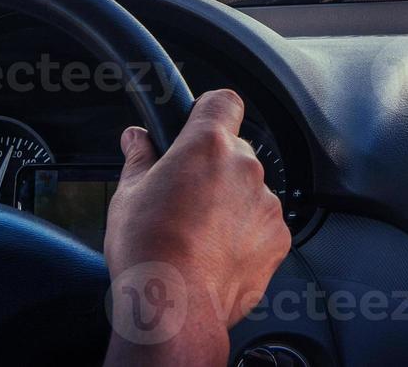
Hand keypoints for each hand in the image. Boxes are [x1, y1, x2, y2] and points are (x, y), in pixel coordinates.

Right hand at [103, 90, 290, 365]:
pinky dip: (246, 235)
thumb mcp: (128, 195)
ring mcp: (266, 203)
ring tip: (198, 233)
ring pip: (250, 191)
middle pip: (235, 152)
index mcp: (208, 145)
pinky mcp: (278, 238)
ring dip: (231, 203)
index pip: (224, 101)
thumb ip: (139, 158)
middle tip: (185, 195)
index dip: (210, 111)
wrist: (175, 306)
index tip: (198, 124)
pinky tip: (217, 254)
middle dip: (214, 167)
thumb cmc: (149, 249)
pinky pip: (263, 225)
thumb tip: (136, 138)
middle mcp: (245, 168)